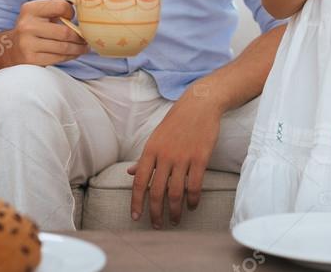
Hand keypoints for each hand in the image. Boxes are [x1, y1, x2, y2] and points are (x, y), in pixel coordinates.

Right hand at [2, 0, 88, 67]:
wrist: (9, 47)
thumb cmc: (33, 25)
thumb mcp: (42, 9)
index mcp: (30, 9)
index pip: (60, 6)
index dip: (71, 12)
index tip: (74, 17)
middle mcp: (27, 25)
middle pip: (65, 32)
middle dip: (80, 36)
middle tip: (86, 37)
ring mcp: (28, 43)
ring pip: (64, 47)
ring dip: (78, 48)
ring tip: (84, 46)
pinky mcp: (31, 59)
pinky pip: (58, 58)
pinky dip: (70, 56)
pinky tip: (74, 53)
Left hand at [127, 93, 222, 227]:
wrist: (199, 105)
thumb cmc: (176, 122)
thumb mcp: (155, 137)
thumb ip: (144, 158)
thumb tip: (130, 173)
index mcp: (150, 150)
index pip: (139, 181)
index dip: (136, 201)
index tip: (135, 217)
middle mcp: (165, 156)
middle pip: (157, 192)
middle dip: (156, 212)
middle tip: (157, 225)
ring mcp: (183, 158)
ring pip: (176, 192)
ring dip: (175, 211)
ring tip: (175, 220)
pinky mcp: (200, 158)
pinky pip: (195, 186)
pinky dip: (193, 200)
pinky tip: (192, 206)